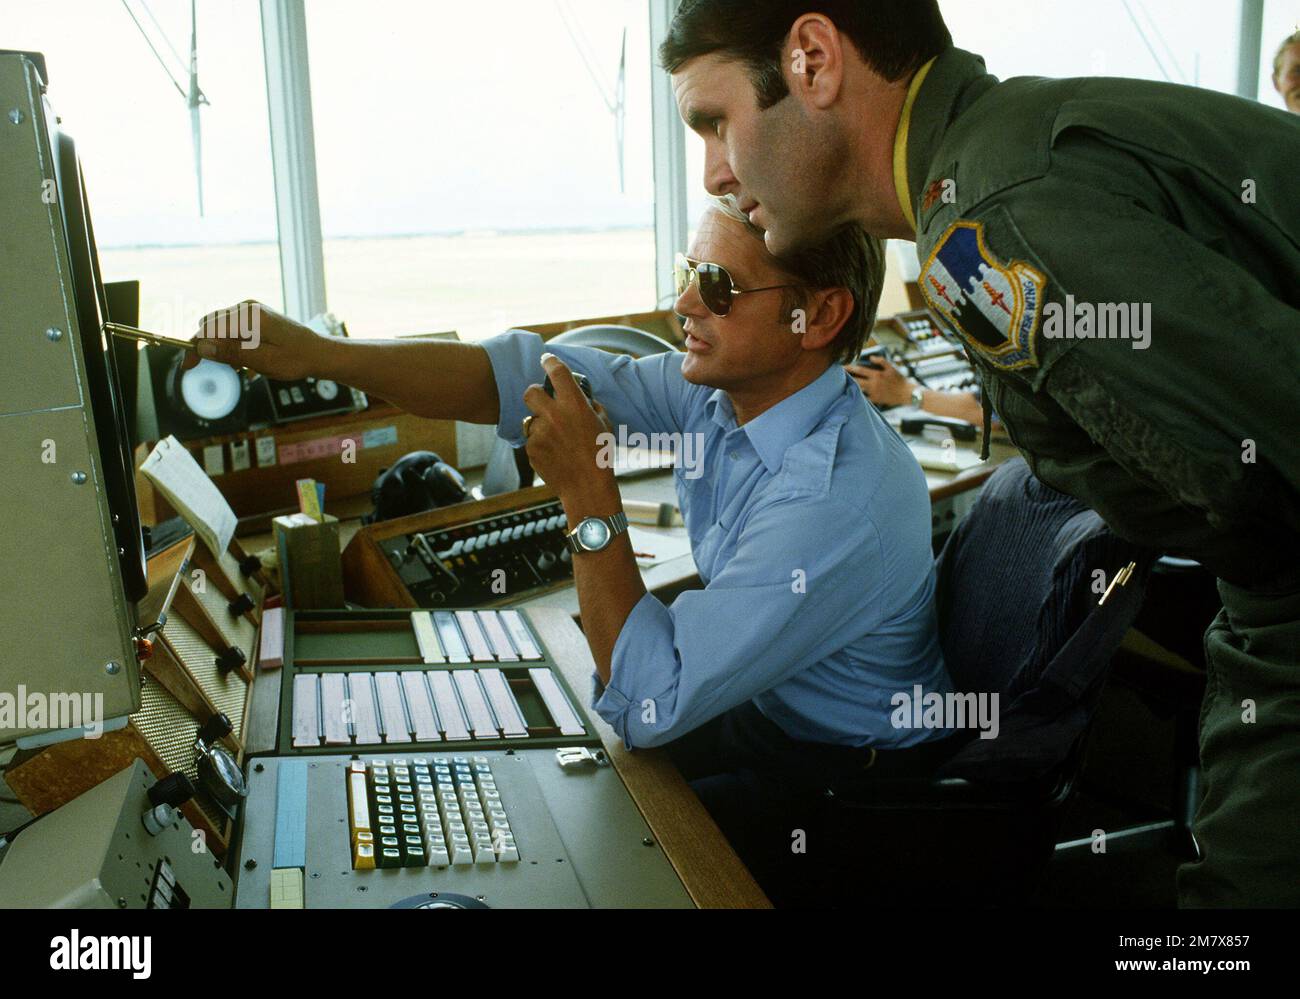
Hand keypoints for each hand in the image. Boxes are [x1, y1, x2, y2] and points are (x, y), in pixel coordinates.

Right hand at [182, 300, 322, 380]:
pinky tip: (249, 360)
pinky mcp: (255, 316)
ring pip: (221, 329)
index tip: (188, 366)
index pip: (209, 329)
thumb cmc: (295, 359)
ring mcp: (251, 310)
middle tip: (228, 368)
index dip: (195, 348)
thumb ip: (231, 352)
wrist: (318, 353)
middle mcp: (247, 308)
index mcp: (249, 316)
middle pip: (211, 326)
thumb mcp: (262, 361)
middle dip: (211, 348)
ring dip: (225, 348)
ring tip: (245, 367)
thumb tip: (202, 346)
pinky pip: (233, 329)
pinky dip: (234, 345)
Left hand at [522, 354, 617, 508]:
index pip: (557, 372)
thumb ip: (590, 407)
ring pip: (531, 419)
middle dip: (535, 395)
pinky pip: (532, 440)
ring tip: (557, 441)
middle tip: (543, 402)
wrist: (587, 487)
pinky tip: (555, 455)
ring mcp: (540, 432)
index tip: (546, 359)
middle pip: (530, 392)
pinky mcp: (531, 449)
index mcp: (574, 405)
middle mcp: (554, 415)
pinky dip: (540, 444)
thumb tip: (583, 398)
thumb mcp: (604, 425)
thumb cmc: (600, 456)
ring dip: (541, 425)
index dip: (550, 362)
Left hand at [845, 355, 915, 407]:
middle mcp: (873, 384)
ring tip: (843, 383)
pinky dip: (859, 394)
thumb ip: (881, 361)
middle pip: (856, 380)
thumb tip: (870, 357)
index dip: (849, 368)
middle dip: (846, 377)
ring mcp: (873, 393)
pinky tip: (853, 392)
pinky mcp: (875, 400)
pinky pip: (864, 397)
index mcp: (877, 375)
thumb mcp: (892, 367)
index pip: (859, 370)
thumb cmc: (900, 380)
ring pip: (858, 389)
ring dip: (851, 386)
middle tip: (837, 376)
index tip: (842, 366)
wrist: (906, 394)